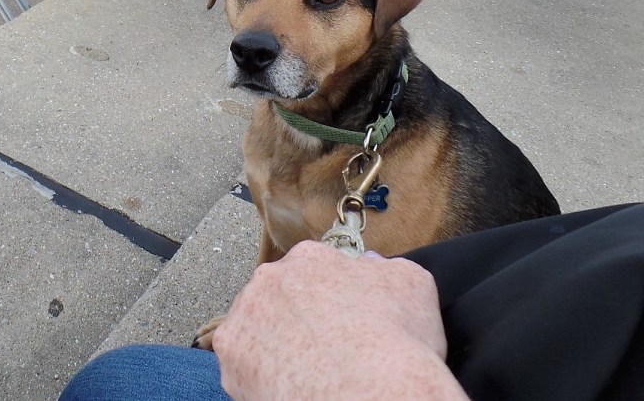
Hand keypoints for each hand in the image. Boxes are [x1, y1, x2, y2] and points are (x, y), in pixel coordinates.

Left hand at [213, 241, 466, 400]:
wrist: (373, 398)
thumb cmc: (397, 345)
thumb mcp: (412, 285)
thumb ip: (386, 266)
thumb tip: (371, 263)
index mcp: (310, 258)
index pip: (312, 272)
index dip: (327, 299)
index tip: (340, 322)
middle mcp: (270, 279)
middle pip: (278, 296)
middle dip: (295, 317)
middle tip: (320, 350)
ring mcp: (246, 318)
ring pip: (256, 328)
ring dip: (272, 343)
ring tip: (303, 372)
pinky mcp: (231, 361)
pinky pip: (242, 366)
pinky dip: (259, 377)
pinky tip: (288, 388)